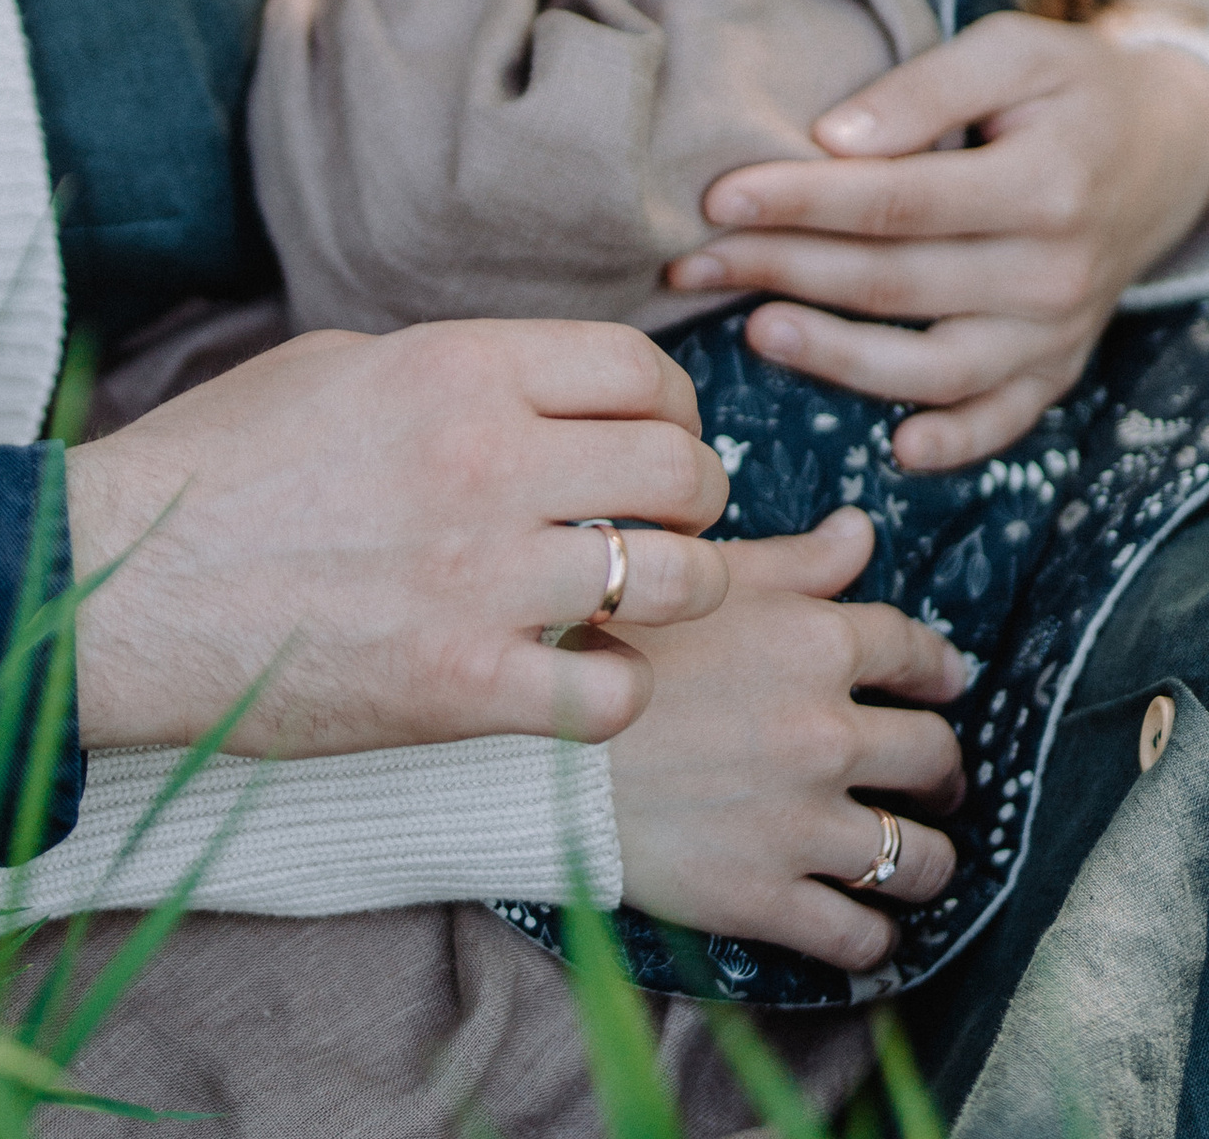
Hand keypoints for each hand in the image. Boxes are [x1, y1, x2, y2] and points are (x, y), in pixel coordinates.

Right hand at [65, 321, 729, 760]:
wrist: (120, 584)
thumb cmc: (210, 467)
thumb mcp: (327, 367)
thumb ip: (444, 370)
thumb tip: (528, 387)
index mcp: (452, 370)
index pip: (641, 370)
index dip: (672, 407)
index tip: (654, 438)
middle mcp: (484, 462)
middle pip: (683, 470)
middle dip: (691, 498)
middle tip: (657, 523)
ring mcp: (479, 578)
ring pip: (678, 580)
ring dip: (675, 592)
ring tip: (633, 600)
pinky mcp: (462, 686)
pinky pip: (614, 694)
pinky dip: (615, 689)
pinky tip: (577, 674)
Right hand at [610, 509, 967, 971]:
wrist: (526, 746)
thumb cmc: (604, 647)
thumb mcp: (698, 580)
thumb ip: (792, 560)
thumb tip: (861, 531)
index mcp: (811, 642)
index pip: (917, 653)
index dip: (938, 668)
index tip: (940, 683)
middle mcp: (826, 731)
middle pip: (937, 757)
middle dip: (942, 768)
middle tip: (929, 778)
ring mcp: (803, 823)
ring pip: (922, 859)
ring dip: (927, 858)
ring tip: (908, 856)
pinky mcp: (770, 898)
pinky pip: (864, 938)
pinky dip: (876, 936)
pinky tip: (862, 921)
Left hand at [666, 13, 1208, 467]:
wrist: (1171, 148)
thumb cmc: (1071, 88)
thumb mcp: (1012, 52)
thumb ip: (923, 88)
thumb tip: (831, 138)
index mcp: (1041, 185)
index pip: (894, 201)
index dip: (799, 201)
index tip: (718, 197)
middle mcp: (1053, 271)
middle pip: (894, 282)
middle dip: (781, 271)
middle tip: (691, 261)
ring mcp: (1057, 330)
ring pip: (936, 367)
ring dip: (838, 361)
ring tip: (754, 332)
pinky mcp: (1058, 366)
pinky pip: (1005, 421)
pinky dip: (956, 443)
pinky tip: (895, 448)